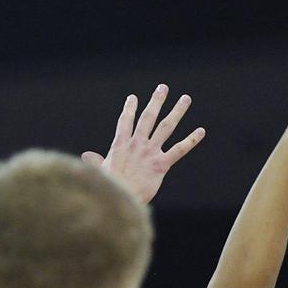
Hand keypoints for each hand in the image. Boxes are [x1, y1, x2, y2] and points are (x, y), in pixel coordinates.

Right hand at [82, 84, 205, 203]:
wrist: (117, 199)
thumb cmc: (108, 187)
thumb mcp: (101, 171)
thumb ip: (96, 161)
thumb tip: (86, 156)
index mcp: (120, 144)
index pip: (125, 121)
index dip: (130, 109)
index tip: (133, 97)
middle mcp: (136, 144)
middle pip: (148, 117)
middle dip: (156, 101)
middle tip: (163, 88)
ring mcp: (150, 153)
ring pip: (166, 127)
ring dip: (177, 112)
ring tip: (185, 99)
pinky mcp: (161, 165)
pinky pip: (179, 150)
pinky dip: (191, 140)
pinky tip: (201, 131)